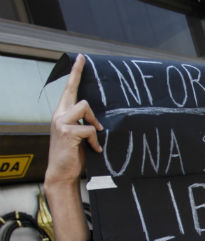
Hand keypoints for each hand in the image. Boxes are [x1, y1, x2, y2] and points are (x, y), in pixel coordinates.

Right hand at [45, 54, 102, 189]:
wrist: (62, 173)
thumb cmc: (73, 155)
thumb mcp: (79, 136)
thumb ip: (85, 124)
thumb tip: (101, 119)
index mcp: (62, 115)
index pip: (69, 90)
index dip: (75, 73)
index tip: (80, 58)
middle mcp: (59, 115)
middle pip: (74, 91)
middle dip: (78, 75)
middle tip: (83, 59)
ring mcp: (61, 122)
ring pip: (85, 107)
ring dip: (94, 122)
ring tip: (94, 137)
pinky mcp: (66, 132)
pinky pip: (90, 129)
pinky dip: (95, 141)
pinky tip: (94, 149)